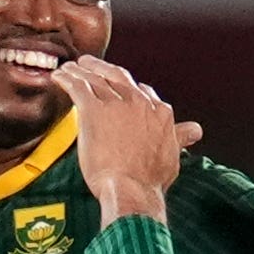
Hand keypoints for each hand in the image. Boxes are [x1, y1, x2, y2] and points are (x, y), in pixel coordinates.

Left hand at [51, 56, 195, 222]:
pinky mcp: (92, 111)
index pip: (142, 91)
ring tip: (70, 68)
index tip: (118, 89)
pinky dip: (66, 79)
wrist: (132, 190)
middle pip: (117, 76)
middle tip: (89, 64)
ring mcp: (116, 104)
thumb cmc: (150, 180)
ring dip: (80, 71)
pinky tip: (59, 77)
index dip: (127, 88)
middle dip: (102, 67)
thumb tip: (194, 131)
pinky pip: (77, 87)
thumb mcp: (173, 155)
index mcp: (159, 111)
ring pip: (95, 78)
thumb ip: (179, 138)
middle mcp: (139, 102)